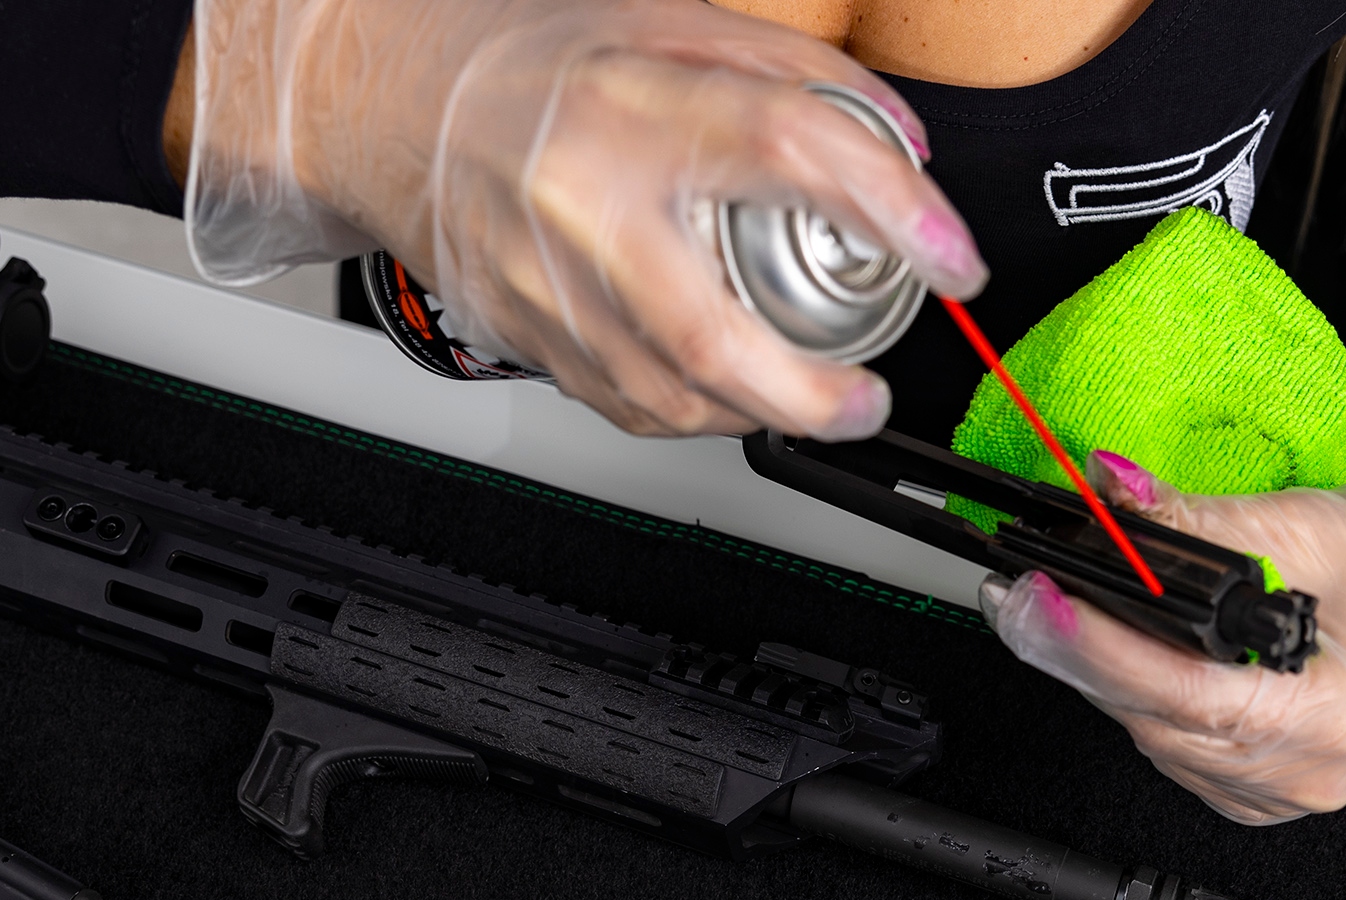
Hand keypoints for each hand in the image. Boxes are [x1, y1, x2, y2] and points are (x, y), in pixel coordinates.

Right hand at [179, 0, 987, 439]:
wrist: (395, 106)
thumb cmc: (530, 62)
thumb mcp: (666, 21)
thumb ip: (789, 72)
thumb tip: (897, 141)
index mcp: (630, 107)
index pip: (788, 152)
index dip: (891, 209)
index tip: (950, 250)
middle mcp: (582, 207)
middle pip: (715, 337)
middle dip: (815, 391)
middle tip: (870, 394)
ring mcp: (545, 289)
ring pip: (671, 395)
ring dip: (762, 413)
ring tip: (815, 397)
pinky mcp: (526, 340)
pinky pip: (627, 406)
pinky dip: (696, 414)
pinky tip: (730, 395)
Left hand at [983, 452, 1345, 824]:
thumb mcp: (1306, 526)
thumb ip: (1200, 520)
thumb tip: (1113, 493)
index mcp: (1333, 717)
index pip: (1189, 692)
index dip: (1105, 648)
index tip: (1044, 602)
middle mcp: (1302, 773)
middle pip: (1155, 716)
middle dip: (1079, 651)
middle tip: (1016, 594)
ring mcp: (1270, 793)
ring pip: (1148, 732)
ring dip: (1100, 672)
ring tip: (1056, 611)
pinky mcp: (1244, 790)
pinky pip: (1164, 743)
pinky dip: (1135, 694)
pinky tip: (1116, 652)